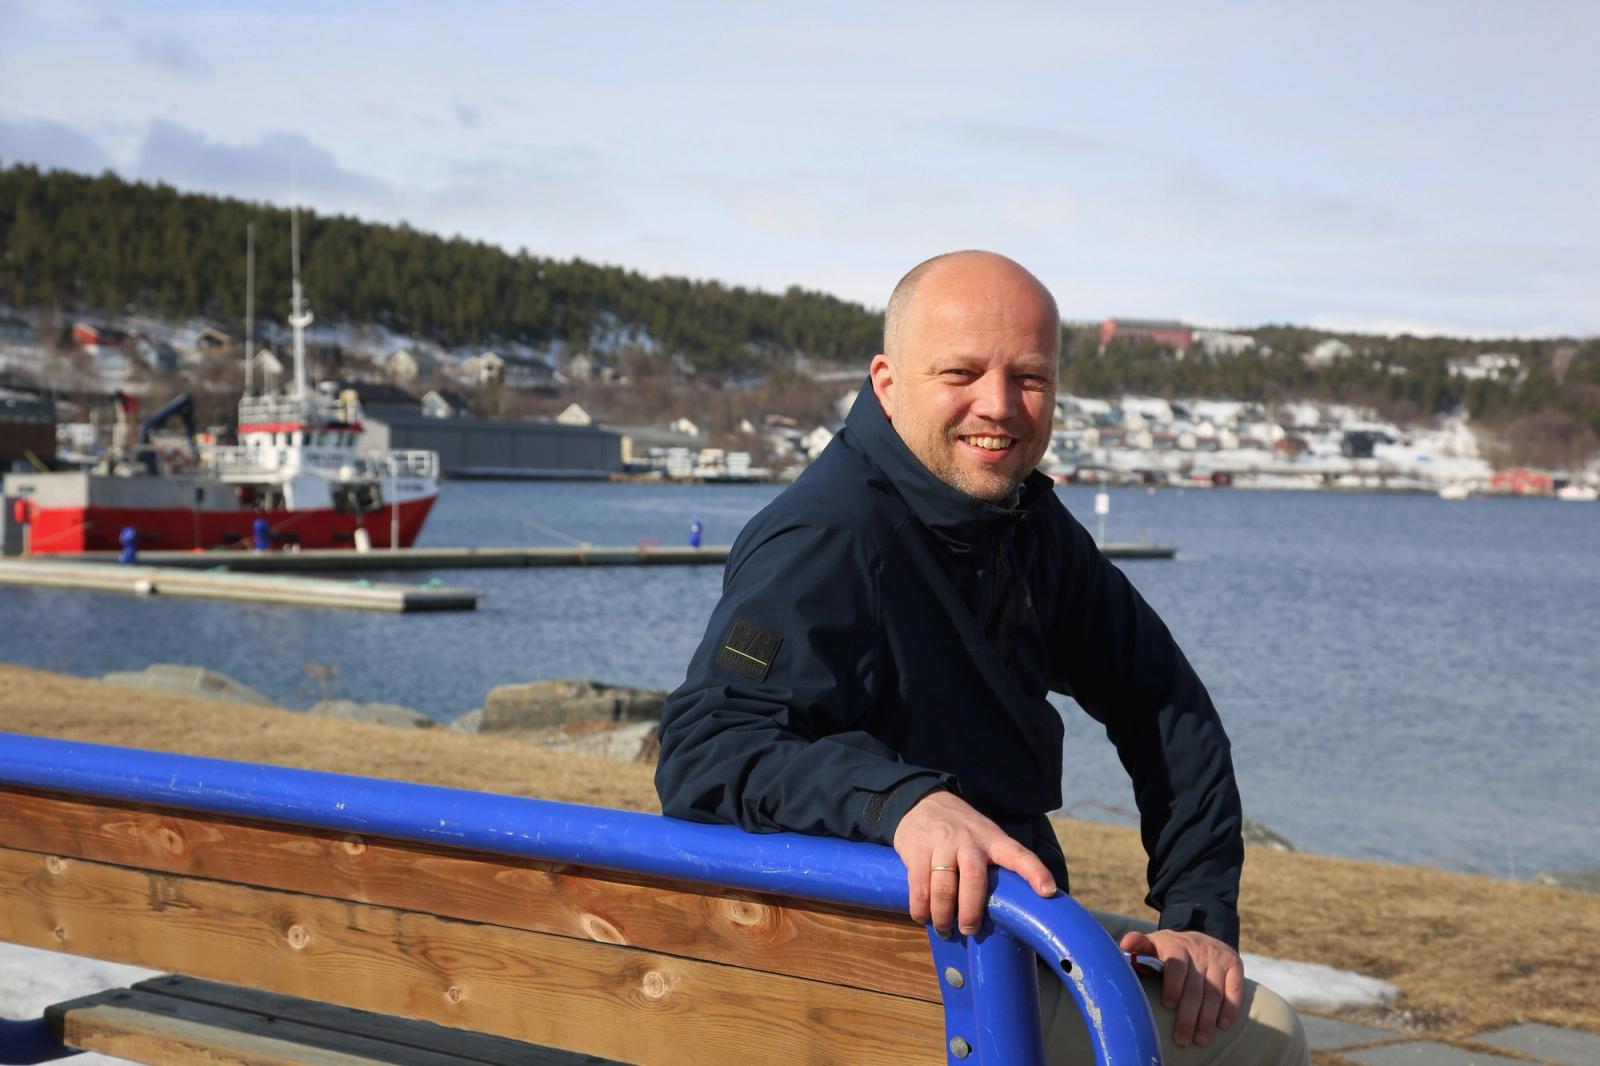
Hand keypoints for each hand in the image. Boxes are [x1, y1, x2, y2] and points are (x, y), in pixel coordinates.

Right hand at [891, 789, 1055, 935]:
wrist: (922, 802)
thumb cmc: (961, 830)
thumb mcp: (985, 837)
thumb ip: (995, 864)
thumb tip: (1009, 909)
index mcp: (993, 839)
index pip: (1018, 854)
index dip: (1034, 872)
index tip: (1047, 891)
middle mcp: (969, 840)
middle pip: (974, 879)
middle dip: (972, 911)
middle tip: (969, 929)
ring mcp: (942, 844)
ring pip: (944, 886)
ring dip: (943, 915)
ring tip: (945, 928)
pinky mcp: (917, 849)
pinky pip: (919, 886)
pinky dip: (921, 908)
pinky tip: (923, 916)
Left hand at [1118, 928, 1243, 1048]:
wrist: (1198, 938)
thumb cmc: (1168, 949)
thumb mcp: (1152, 943)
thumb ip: (1138, 944)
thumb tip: (1125, 945)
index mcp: (1175, 945)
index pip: (1176, 966)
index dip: (1173, 986)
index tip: (1168, 1005)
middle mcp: (1199, 950)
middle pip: (1194, 987)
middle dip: (1188, 1016)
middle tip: (1182, 1039)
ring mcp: (1218, 957)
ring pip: (1214, 992)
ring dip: (1207, 1019)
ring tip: (1200, 1040)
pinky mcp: (1235, 964)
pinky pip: (1235, 989)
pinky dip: (1230, 1009)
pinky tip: (1222, 1025)